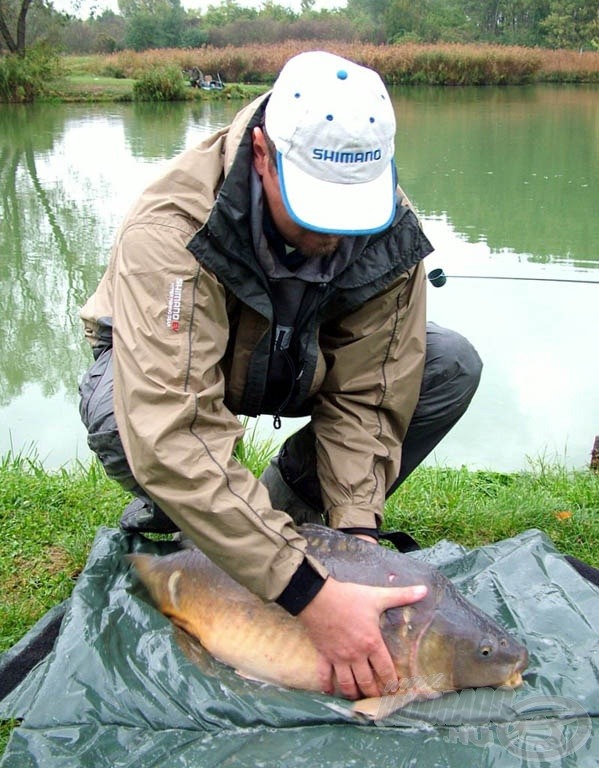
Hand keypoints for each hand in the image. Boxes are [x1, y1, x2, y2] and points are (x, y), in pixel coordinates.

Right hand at [297, 577, 426, 699]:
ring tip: (358, 698)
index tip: (394, 689)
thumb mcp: (377, 596)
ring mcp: (338, 658)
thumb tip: (424, 590)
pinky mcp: (323, 655)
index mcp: (372, 643)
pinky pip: (324, 676)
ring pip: (347, 683)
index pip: (385, 669)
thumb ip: (402, 595)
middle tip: (378, 698)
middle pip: (367, 682)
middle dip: (374, 693)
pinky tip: (329, 693)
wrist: (318, 598)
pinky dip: (326, 686)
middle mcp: (356, 655)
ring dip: (354, 694)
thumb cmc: (349, 597)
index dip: (391, 682)